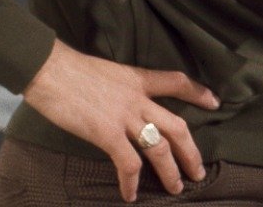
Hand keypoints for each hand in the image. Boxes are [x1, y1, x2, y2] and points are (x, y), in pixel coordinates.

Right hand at [20, 40, 217, 202]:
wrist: (49, 68)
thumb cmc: (70, 69)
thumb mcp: (107, 72)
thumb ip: (120, 88)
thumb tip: (118, 103)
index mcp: (138, 80)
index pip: (177, 82)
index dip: (198, 92)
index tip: (214, 102)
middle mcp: (138, 99)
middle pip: (177, 127)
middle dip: (191, 152)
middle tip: (198, 171)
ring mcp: (124, 117)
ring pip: (160, 148)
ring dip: (170, 172)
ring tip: (176, 189)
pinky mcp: (106, 133)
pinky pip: (128, 162)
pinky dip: (131, 181)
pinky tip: (131, 194)